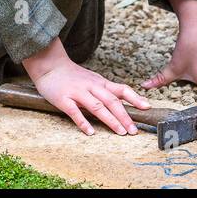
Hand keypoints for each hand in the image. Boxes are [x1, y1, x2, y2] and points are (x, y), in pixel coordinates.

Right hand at [23, 40, 151, 135]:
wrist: (50, 65)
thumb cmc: (73, 75)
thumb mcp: (93, 79)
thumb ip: (107, 90)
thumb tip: (126, 102)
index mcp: (100, 82)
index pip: (121, 89)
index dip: (134, 98)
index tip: (147, 107)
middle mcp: (91, 86)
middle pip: (112, 101)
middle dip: (125, 116)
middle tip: (134, 130)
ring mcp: (77, 92)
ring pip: (97, 106)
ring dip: (110, 120)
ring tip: (120, 132)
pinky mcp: (63, 99)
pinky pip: (74, 112)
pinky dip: (83, 122)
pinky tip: (90, 132)